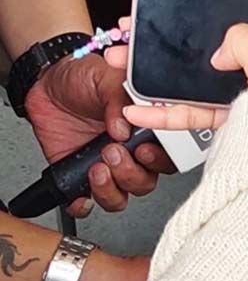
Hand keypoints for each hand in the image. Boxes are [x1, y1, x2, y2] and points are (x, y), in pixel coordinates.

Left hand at [24, 54, 173, 216]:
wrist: (47, 84)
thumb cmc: (84, 77)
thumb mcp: (107, 77)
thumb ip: (120, 98)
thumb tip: (123, 127)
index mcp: (147, 128)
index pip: (167, 155)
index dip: (160, 159)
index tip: (143, 149)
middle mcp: (131, 151)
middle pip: (146, 181)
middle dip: (131, 173)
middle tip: (113, 151)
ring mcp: (106, 166)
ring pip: (121, 196)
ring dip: (111, 190)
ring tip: (96, 168)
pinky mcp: (79, 177)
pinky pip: (86, 203)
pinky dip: (83, 204)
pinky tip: (79, 193)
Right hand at [107, 0, 247, 130]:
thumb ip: (246, 43)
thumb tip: (220, 47)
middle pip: (215, 36)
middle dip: (176, 31)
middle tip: (141, 24)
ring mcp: (241, 88)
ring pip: (193, 71)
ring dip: (156, 68)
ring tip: (124, 60)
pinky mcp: (225, 114)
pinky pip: (188, 107)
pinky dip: (162, 110)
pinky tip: (139, 109)